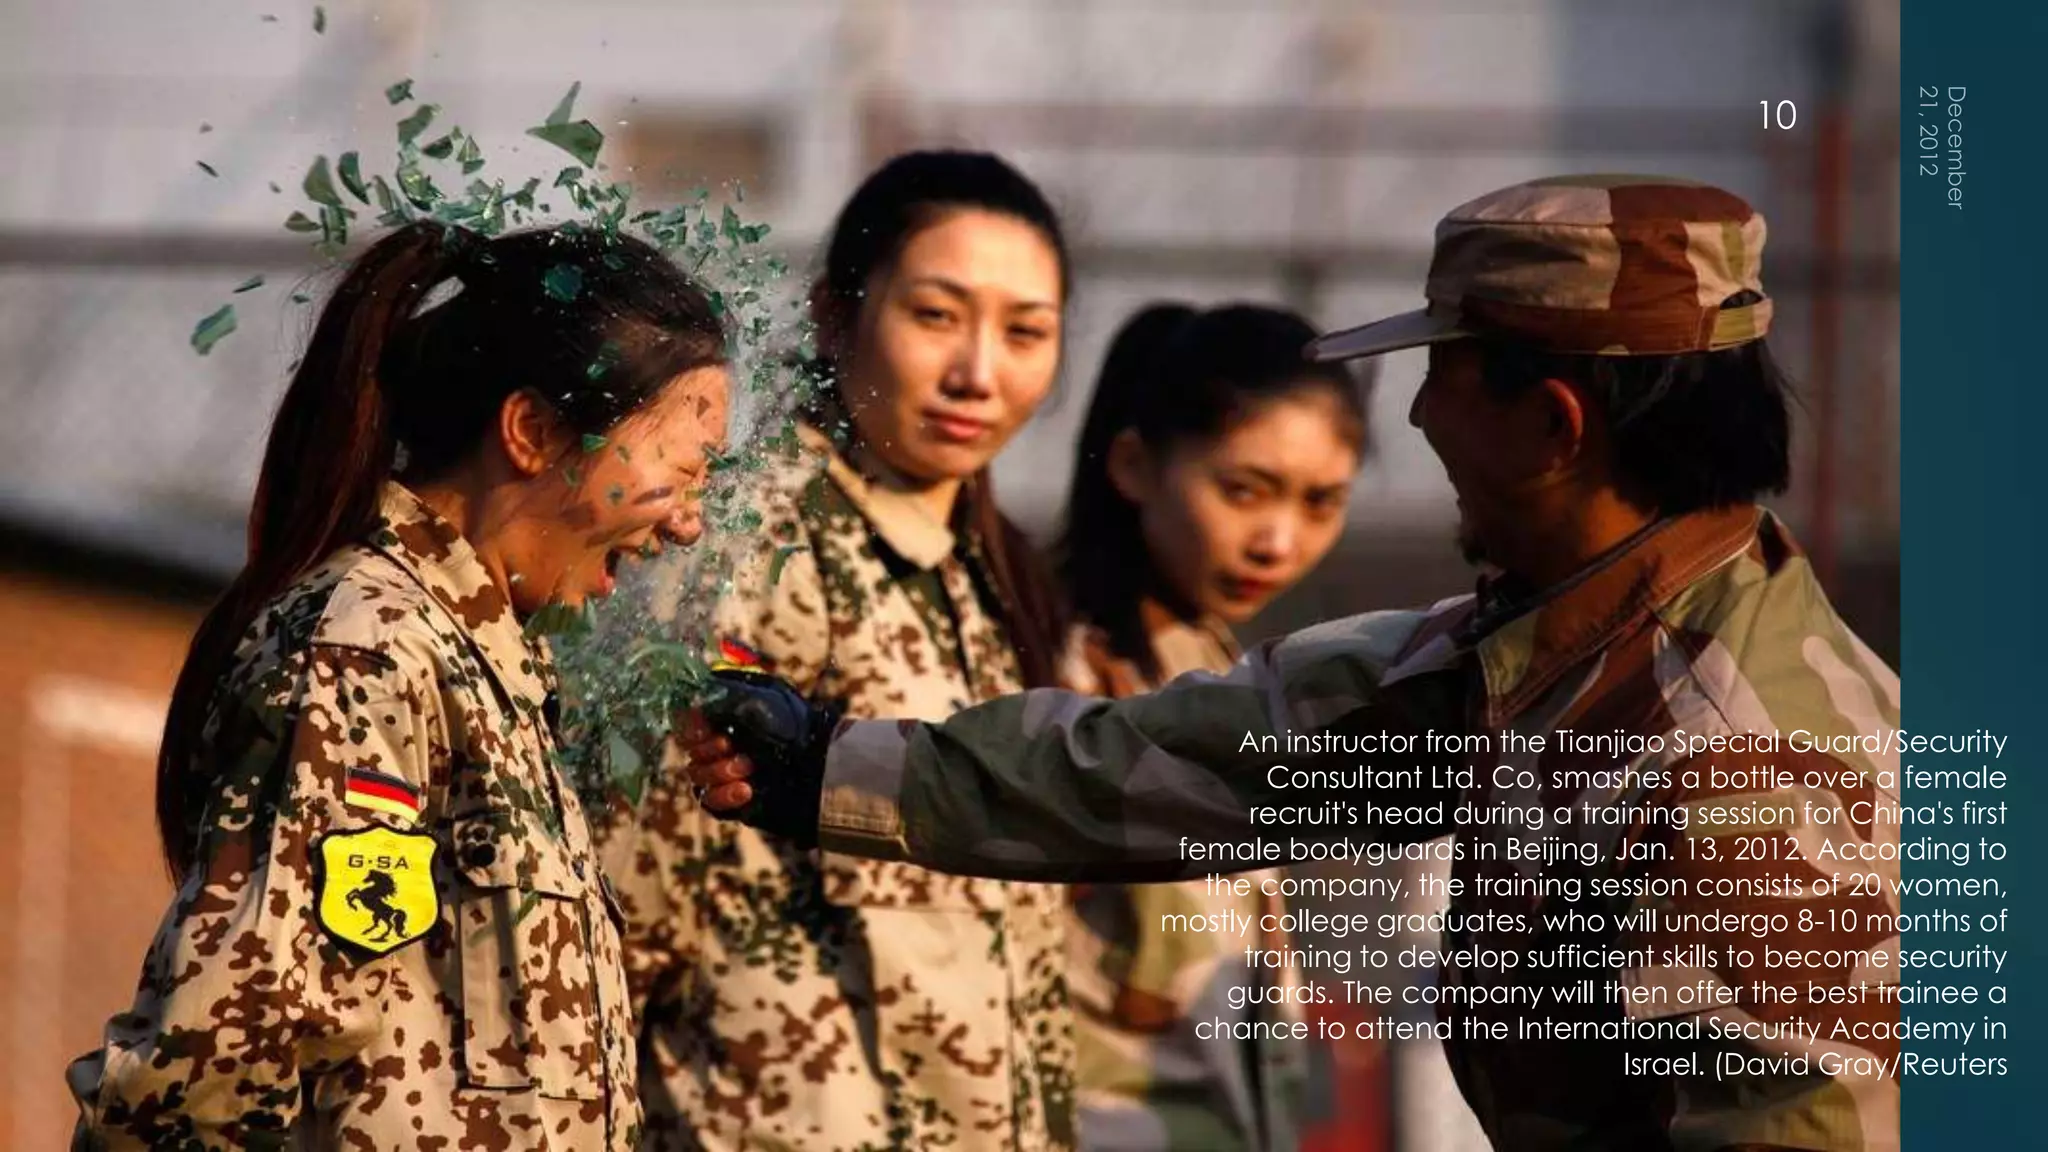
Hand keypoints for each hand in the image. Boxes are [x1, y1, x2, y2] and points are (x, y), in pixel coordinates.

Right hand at [680, 669, 838, 843]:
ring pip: (696, 775)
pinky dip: (723, 795)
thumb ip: (717, 697)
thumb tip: (690, 702)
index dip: (690, 726)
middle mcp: (724, 743)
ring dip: (720, 771)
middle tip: (733, 746)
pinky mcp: (732, 800)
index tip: (703, 727)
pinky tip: (747, 790)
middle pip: (689, 749)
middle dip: (710, 748)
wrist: (817, 769)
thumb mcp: (755, 700)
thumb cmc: (790, 727)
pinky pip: (708, 801)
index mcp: (727, 716)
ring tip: (749, 768)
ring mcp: (726, 773)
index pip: (688, 720)